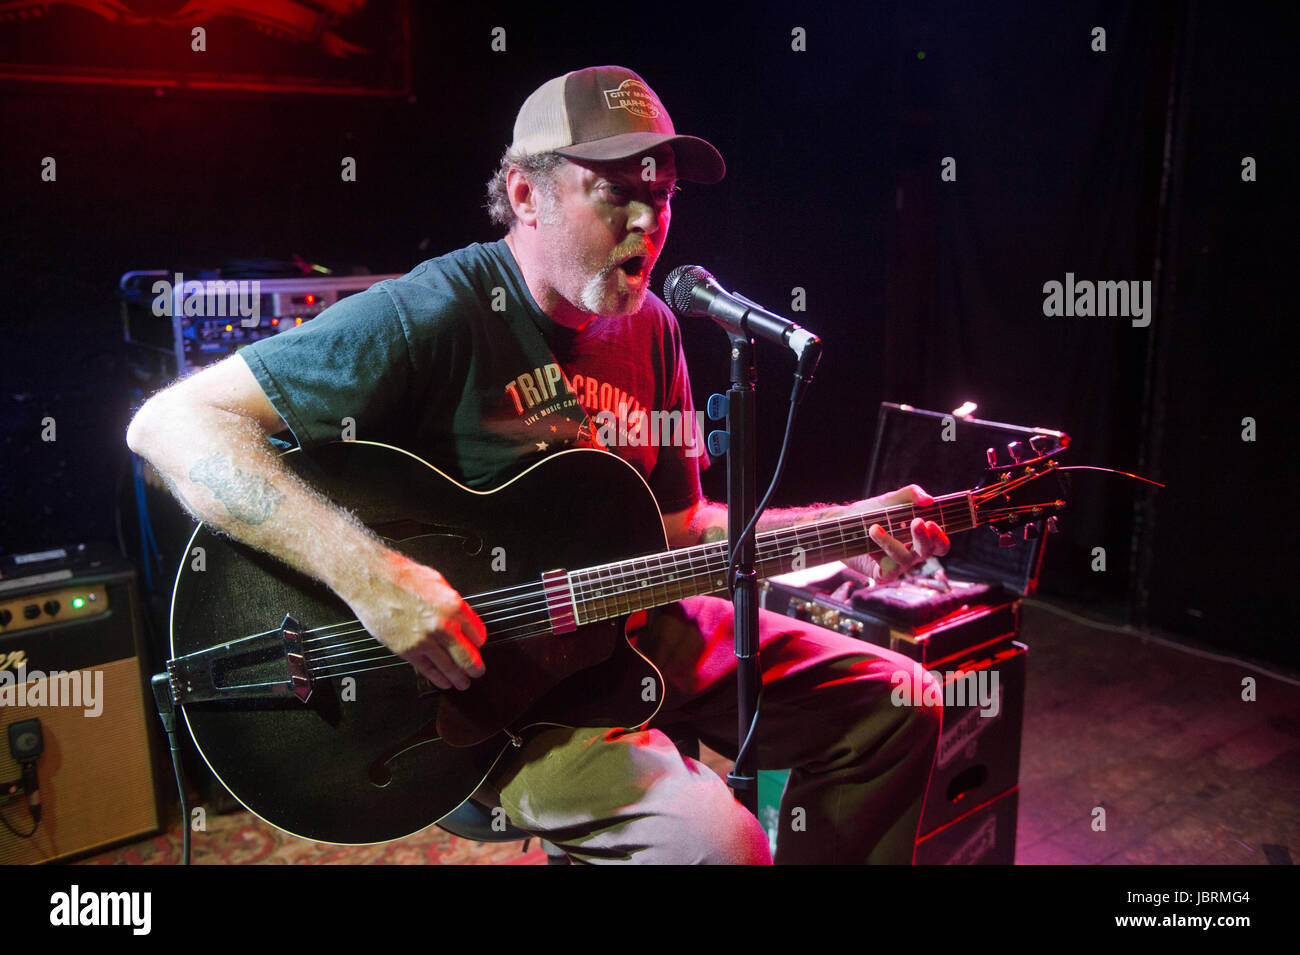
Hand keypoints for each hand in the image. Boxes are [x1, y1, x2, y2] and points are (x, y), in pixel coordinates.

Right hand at [344, 552, 486, 690]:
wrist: (373, 580)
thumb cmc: (402, 577)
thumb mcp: (438, 583)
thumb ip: (453, 603)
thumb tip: (462, 616)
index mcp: (454, 606)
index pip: (478, 634)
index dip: (479, 643)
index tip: (478, 646)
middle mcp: (443, 626)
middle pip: (468, 657)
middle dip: (476, 668)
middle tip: (478, 672)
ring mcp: (425, 640)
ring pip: (450, 668)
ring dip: (460, 678)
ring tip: (464, 683)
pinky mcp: (407, 650)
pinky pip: (428, 670)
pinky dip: (438, 679)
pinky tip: (444, 681)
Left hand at [840, 484, 949, 582]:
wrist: (842, 524)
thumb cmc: (869, 512)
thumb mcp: (891, 500)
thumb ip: (911, 495)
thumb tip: (929, 500)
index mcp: (919, 539)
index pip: (940, 545)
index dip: (940, 537)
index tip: (931, 522)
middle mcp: (912, 554)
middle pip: (928, 552)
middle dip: (923, 538)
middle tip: (916, 522)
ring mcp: (898, 565)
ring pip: (905, 559)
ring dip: (891, 542)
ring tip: (874, 528)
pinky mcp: (882, 574)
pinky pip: (888, 569)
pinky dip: (879, 552)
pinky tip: (870, 539)